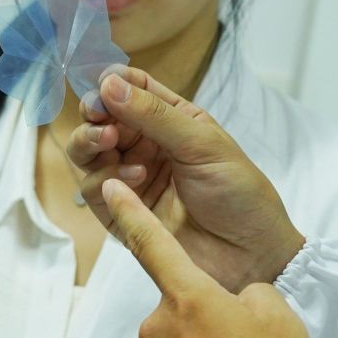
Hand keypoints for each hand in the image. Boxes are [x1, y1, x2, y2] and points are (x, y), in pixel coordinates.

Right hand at [67, 67, 303, 291]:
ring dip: (90, 142)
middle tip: (100, 117)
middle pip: (101, 119)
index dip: (113, 82)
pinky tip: (135, 177)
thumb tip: (109, 83)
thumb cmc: (239, 193)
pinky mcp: (120, 214)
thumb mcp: (202, 143)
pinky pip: (93, 189)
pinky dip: (105, 178)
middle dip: (95, 113)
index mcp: (171, 120)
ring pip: (88, 152)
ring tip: (109, 141)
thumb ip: (154, 114)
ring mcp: (131, 180)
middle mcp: (146, 146)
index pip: (132, 89)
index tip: (104, 83)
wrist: (250, 254)